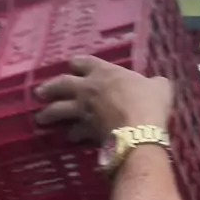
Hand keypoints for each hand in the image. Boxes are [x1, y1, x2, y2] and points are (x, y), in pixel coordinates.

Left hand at [35, 56, 172, 144]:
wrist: (139, 130)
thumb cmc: (149, 103)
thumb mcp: (159, 87)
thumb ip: (154, 83)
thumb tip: (158, 84)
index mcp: (105, 72)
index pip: (84, 62)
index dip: (78, 63)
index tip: (72, 65)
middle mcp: (88, 88)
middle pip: (62, 84)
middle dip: (50, 87)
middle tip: (39, 92)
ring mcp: (83, 110)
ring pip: (58, 109)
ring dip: (48, 113)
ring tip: (40, 117)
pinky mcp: (84, 130)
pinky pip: (73, 131)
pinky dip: (70, 134)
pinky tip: (69, 137)